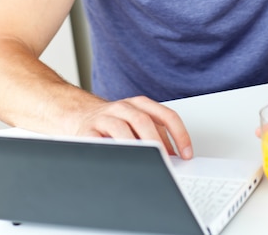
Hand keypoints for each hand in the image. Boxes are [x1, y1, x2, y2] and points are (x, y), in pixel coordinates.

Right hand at [73, 95, 192, 158]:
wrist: (80, 116)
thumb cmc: (115, 124)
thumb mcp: (138, 123)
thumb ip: (158, 135)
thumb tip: (177, 156)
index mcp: (139, 105)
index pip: (165, 115)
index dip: (179, 134)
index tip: (187, 154)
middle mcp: (123, 107)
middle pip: (143, 120)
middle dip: (156, 142)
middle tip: (166, 163)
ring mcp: (104, 117)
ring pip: (121, 128)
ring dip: (134, 147)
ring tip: (145, 164)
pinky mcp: (87, 130)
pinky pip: (98, 141)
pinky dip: (109, 151)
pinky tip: (118, 163)